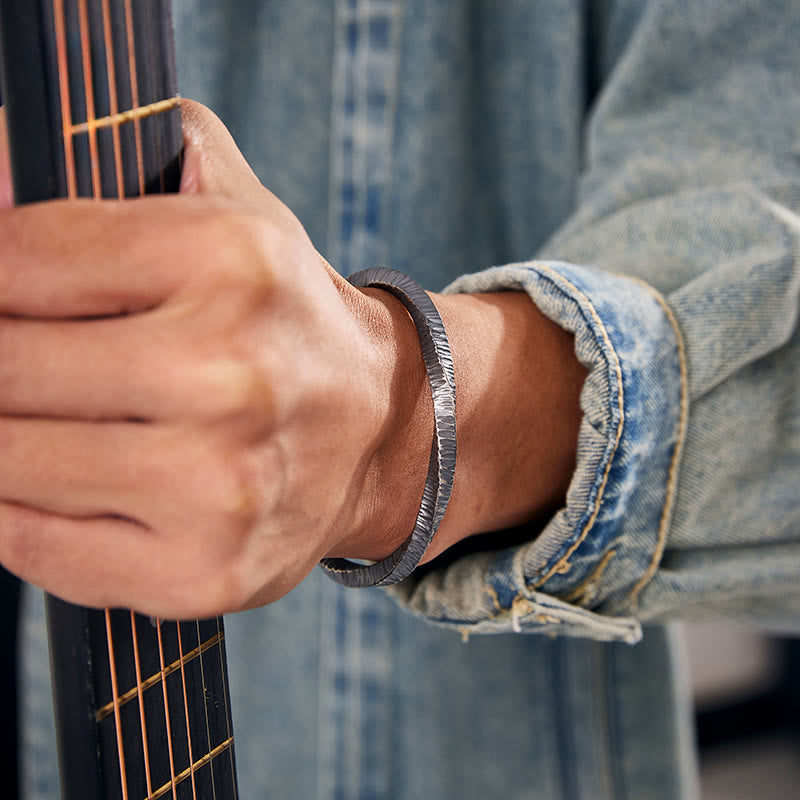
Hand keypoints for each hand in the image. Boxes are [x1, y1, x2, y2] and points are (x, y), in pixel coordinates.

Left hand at [0, 101, 432, 616]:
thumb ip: (121, 153)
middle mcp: (232, 375)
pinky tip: (57, 481)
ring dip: (4, 437)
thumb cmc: (282, 318)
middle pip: (4, 367)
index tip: (5, 294)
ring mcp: (220, 486)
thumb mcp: (232, 205)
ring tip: (41, 417)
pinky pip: (37, 547)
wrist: (376, 429)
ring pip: (7, 463)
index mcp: (232, 261)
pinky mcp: (205, 572)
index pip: (17, 257)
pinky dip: (16, 512)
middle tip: (24, 364)